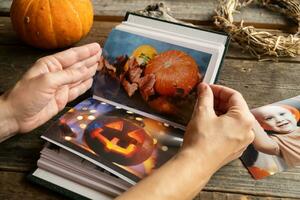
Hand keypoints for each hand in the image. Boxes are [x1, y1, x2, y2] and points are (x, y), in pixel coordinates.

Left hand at [1, 43, 101, 133]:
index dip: (85, 51)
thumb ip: (68, 75)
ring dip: (89, 70)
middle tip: (101, 54)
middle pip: (77, 65)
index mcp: (50, 65)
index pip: (72, 56)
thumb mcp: (47, 81)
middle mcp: (57, 74)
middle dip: (89, 59)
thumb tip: (85, 71)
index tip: (97, 47)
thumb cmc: (26, 95)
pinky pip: (77, 89)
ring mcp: (60, 86)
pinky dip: (85, 85)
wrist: (17, 116)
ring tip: (99, 64)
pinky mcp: (62, 98)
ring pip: (79, 77)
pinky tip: (91, 80)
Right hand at [117, 83, 254, 199]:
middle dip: (219, 100)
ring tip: (205, 110)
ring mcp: (242, 141)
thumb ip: (205, 96)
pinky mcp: (235, 149)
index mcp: (244, 119)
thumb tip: (205, 88)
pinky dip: (222, 124)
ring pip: (233, 120)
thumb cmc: (201, 142)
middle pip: (235, 108)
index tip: (208, 88)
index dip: (219, 89)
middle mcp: (247, 131)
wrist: (196, 164)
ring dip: (220, 112)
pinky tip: (209, 123)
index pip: (234, 95)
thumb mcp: (202, 113)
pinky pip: (232, 131)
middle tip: (205, 97)